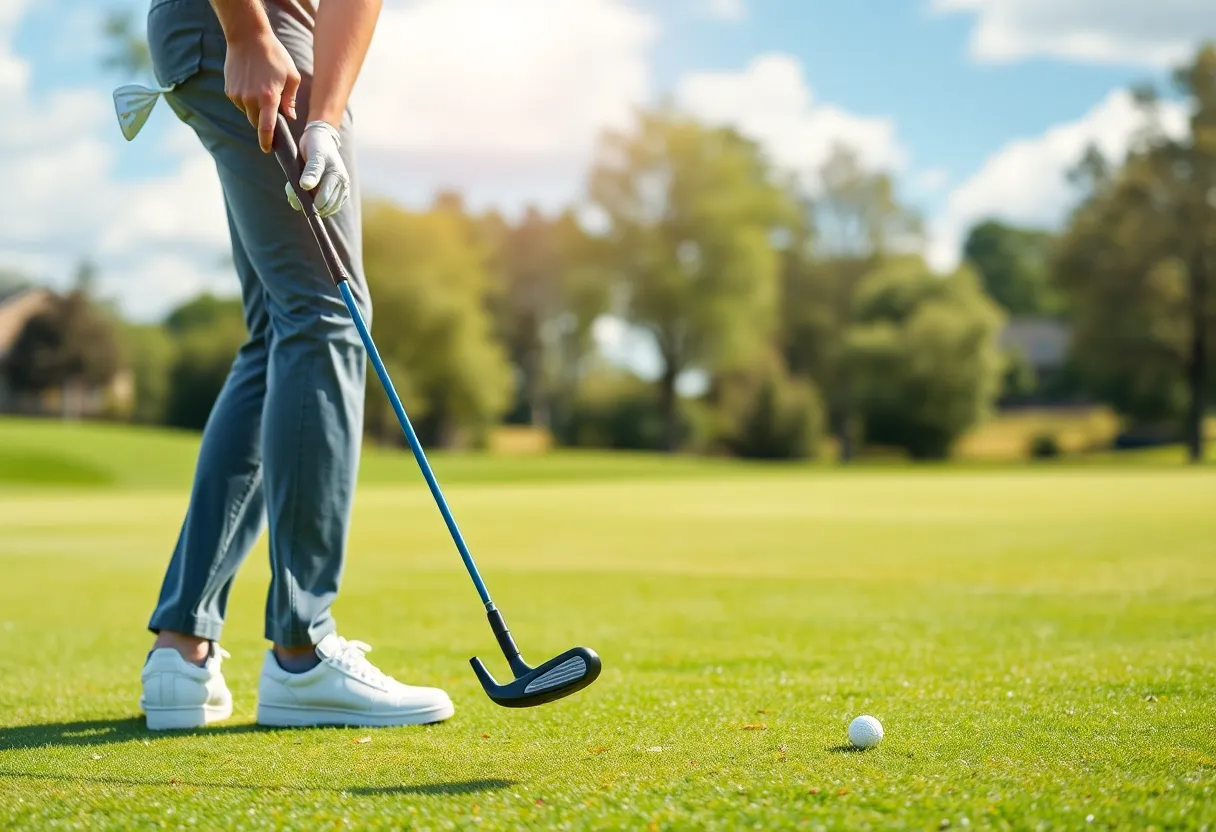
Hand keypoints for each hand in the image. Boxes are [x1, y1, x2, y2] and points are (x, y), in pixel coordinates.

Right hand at [223, 32, 300, 151]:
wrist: (248, 37)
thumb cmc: (274, 55)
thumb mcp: (291, 76)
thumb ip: (291, 100)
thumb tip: (290, 116)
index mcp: (268, 98)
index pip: (266, 127)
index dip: (267, 141)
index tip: (268, 149)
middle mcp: (250, 99)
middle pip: (256, 122)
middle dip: (264, 120)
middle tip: (271, 106)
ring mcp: (237, 95)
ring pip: (247, 112)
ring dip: (255, 108)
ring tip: (261, 88)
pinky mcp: (229, 90)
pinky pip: (239, 103)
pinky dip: (246, 99)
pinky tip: (251, 83)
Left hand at [285, 121, 349, 217]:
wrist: (323, 139)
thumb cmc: (316, 145)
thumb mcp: (313, 154)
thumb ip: (311, 171)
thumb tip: (306, 186)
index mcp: (337, 176)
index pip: (324, 200)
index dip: (310, 202)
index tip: (295, 196)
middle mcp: (343, 185)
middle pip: (326, 207)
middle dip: (310, 205)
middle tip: (294, 195)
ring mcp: (342, 190)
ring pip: (328, 209)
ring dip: (313, 206)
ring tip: (301, 193)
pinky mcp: (340, 193)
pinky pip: (329, 207)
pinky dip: (317, 204)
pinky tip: (308, 195)